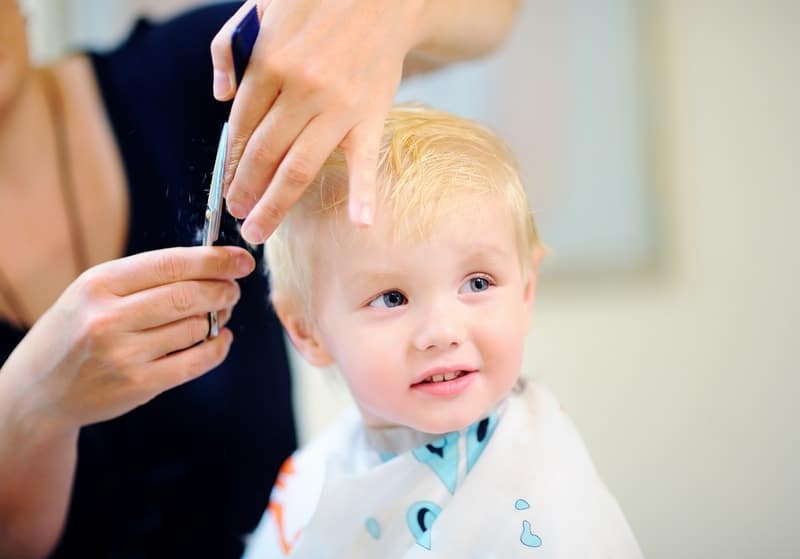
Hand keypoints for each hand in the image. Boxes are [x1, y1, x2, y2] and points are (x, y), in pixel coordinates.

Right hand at [0, 246, 253, 432]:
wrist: (37, 389)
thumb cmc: (76, 330)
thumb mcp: (93, 292)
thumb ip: (145, 277)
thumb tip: (213, 267)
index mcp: (98, 285)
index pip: (170, 264)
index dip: (215, 260)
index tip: (241, 260)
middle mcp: (108, 318)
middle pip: (188, 295)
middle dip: (223, 289)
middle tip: (233, 289)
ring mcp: (123, 355)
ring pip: (195, 328)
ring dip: (217, 318)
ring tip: (217, 314)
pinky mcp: (138, 385)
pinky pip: (195, 362)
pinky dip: (217, 348)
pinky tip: (219, 339)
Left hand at [210, 0, 426, 242]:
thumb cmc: (317, 2)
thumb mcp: (260, 8)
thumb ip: (229, 48)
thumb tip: (221, 97)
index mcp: (269, 62)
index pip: (242, 127)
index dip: (232, 162)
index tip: (228, 186)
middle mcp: (300, 89)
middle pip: (264, 153)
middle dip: (245, 190)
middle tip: (237, 215)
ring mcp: (338, 107)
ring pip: (298, 167)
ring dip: (274, 204)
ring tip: (258, 229)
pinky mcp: (371, 115)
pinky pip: (366, 160)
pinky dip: (364, 194)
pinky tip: (360, 223)